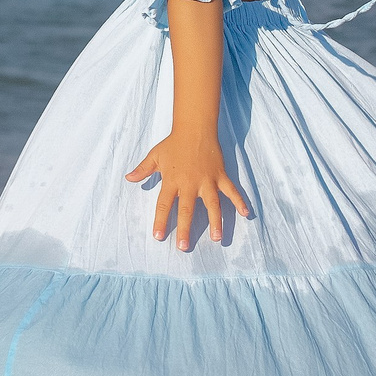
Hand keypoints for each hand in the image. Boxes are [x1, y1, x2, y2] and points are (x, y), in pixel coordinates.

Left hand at [126, 133, 250, 251]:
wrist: (195, 128)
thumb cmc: (173, 143)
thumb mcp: (155, 156)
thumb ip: (143, 170)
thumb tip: (128, 178)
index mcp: (172, 181)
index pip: (164, 204)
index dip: (160, 221)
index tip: (158, 236)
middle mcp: (190, 183)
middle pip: (186, 210)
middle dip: (184, 229)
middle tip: (183, 247)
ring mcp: (207, 180)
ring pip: (212, 204)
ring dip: (215, 222)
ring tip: (216, 239)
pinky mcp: (220, 175)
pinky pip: (231, 191)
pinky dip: (240, 201)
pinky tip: (246, 213)